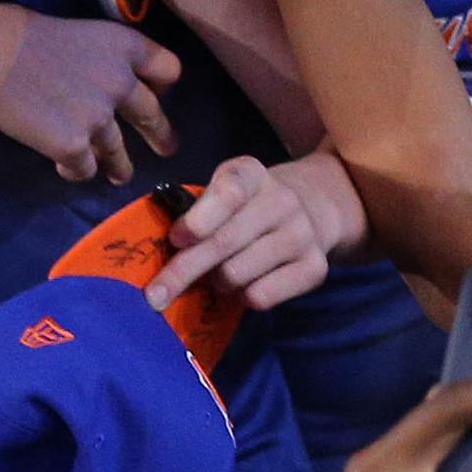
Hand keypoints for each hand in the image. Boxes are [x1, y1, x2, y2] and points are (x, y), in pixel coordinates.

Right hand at [0, 6, 180, 181]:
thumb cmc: (17, 32)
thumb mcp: (76, 31)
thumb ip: (99, 58)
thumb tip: (96, 79)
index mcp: (123, 46)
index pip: (168, 69)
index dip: (164, 85)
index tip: (159, 95)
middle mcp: (121, 83)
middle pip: (153, 116)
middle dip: (161, 136)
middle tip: (167, 149)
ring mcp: (100, 117)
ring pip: (119, 152)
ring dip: (120, 166)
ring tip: (119, 175)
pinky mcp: (73, 144)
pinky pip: (83, 168)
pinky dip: (75, 170)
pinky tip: (64, 168)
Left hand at [146, 153, 359, 310]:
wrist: (313, 209)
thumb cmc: (246, 207)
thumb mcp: (222, 193)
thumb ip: (195, 212)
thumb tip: (161, 257)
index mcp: (252, 174)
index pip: (228, 193)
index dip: (197, 220)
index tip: (175, 241)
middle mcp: (283, 201)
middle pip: (224, 243)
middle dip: (183, 271)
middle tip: (155, 295)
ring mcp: (302, 235)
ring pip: (237, 274)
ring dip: (216, 283)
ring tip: (218, 276)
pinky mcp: (316, 268)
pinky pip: (262, 297)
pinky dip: (242, 298)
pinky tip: (244, 286)